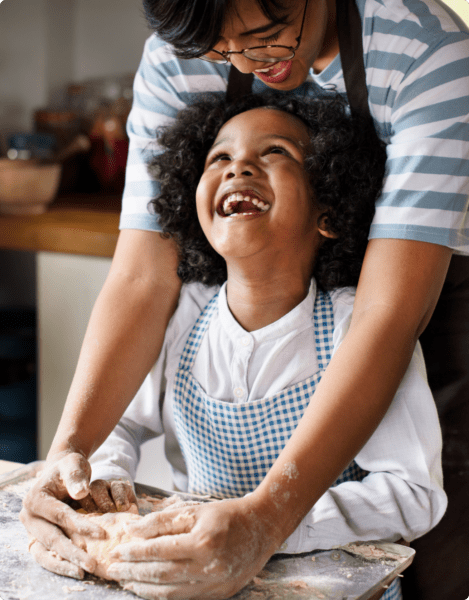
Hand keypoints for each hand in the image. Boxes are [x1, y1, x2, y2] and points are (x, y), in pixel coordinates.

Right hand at [20, 452, 135, 578]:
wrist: (62, 473)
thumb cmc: (69, 467)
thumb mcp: (73, 464)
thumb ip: (76, 476)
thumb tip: (81, 492)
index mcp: (35, 499)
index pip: (60, 515)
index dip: (80, 525)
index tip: (101, 533)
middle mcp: (29, 517)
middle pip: (52, 538)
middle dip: (73, 552)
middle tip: (93, 563)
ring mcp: (32, 530)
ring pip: (47, 552)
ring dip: (66, 563)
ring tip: (85, 571)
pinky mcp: (38, 538)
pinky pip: (47, 556)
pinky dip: (61, 564)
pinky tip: (77, 570)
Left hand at [107, 495, 281, 599]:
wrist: (263, 526)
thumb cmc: (228, 514)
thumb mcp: (195, 509)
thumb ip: (163, 520)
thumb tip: (133, 531)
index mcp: (203, 542)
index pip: (159, 550)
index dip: (135, 552)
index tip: (117, 550)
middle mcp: (210, 567)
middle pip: (161, 574)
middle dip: (133, 572)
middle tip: (113, 569)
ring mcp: (216, 584)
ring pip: (170, 593)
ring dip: (144, 588)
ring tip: (125, 581)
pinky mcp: (220, 594)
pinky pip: (184, 598)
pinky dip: (163, 595)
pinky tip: (149, 588)